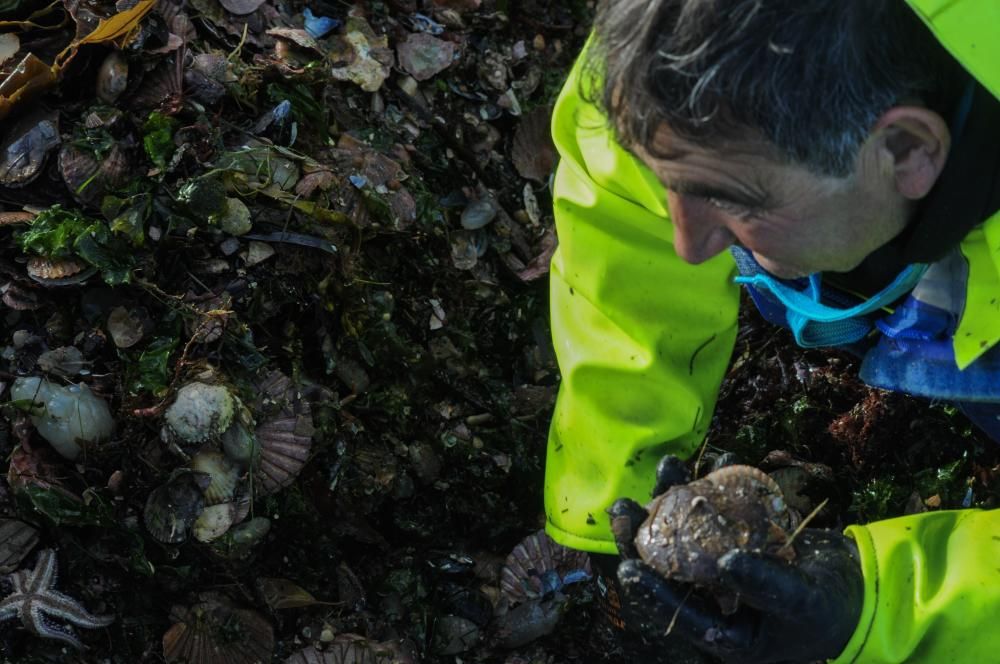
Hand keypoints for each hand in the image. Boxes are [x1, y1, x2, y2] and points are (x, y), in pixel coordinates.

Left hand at [608, 455, 863, 663]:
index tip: (627, 568)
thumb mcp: (800, 603)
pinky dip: (722, 482)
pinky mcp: (743, 533)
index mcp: (723, 627)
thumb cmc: (832, 611)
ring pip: (690, 529)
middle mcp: (716, 595)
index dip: (651, 590)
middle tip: (624, 505)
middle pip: (670, 563)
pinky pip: (724, 508)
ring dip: (678, 496)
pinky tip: (721, 457)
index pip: (678, 610)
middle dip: (646, 532)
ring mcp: (725, 562)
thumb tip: (726, 561)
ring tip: (669, 465)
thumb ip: (764, 586)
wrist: (864, 590)